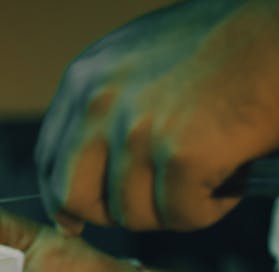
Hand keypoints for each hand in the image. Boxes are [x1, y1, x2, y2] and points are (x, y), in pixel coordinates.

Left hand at [35, 0, 278, 230]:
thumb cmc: (227, 46)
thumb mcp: (140, 64)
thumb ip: (103, 114)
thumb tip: (73, 182)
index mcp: (85, 80)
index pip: (49, 163)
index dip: (67, 200)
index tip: (80, 218)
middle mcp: (100, 103)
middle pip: (75, 200)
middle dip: (113, 213)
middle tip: (155, 201)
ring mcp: (137, 130)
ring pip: (133, 216)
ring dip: (173, 208)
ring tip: (208, 171)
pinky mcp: (178, 156)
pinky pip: (180, 217)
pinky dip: (209, 208)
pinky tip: (229, 175)